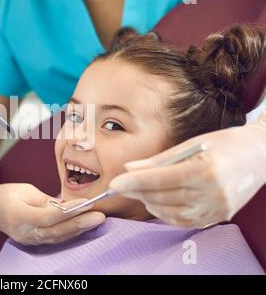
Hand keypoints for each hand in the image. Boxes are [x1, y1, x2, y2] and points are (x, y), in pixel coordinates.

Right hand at [0, 175, 105, 244]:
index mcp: (17, 214)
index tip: (86, 203)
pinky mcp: (34, 241)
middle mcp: (22, 231)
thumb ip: (47, 200)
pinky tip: (85, 226)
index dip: (68, 211)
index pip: (47, 217)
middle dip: (80, 223)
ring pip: (57, 237)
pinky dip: (71, 232)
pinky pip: (55, 238)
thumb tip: (70, 205)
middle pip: (55, 230)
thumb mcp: (26, 190)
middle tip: (100, 216)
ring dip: (79, 229)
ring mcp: (28, 239)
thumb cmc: (7, 194)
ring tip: (97, 220)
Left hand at [109, 115, 265, 227]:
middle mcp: (212, 193)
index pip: (159, 179)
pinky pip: (184, 221)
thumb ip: (159, 159)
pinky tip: (156, 202)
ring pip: (170, 213)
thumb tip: (129, 168)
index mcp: (205, 170)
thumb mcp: (192, 144)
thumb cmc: (225, 143)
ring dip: (149, 203)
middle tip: (121, 186)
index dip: (133, 182)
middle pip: (162, 197)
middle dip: (137, 192)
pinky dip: (165, 213)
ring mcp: (217, 209)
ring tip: (138, 192)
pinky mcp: (218, 217)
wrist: (260, 156)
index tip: (114, 183)